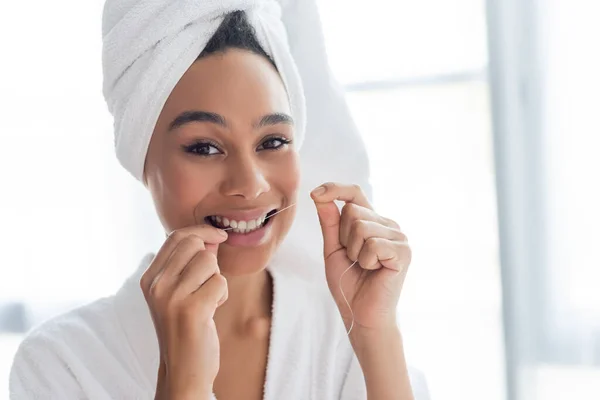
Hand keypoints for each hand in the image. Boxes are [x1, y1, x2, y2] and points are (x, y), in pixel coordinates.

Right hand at [140, 225, 228, 398]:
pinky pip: (220, 282)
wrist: (183, 370)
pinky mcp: (192, 309)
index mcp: (149, 278)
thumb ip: (191, 263)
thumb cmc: (186, 328)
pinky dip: (222, 295)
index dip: (201, 231)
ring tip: (206, 301)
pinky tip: (211, 312)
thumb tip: (211, 236)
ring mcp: (172, 297)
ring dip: (216, 280)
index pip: (176, 236)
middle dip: (210, 260)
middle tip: (206, 284)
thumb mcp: (180, 291)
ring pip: (210, 261)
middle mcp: (156, 285)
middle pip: (195, 244)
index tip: (218, 236)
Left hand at [311, 182, 410, 332]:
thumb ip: (329, 222)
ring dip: (354, 252)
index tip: (315, 193)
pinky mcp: (404, 252)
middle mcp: (388, 224)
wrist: (361, 314)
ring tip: (364, 267)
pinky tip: (375, 271)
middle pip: (352, 211)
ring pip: (361, 227)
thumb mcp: (333, 249)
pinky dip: (366, 261)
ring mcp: (399, 237)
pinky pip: (373, 244)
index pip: (354, 193)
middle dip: (343, 238)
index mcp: (372, 221)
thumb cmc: (349, 283)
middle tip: (354, 259)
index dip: (335, 189)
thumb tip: (319, 195)